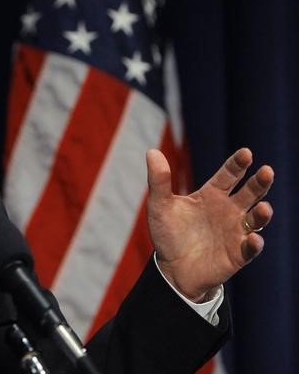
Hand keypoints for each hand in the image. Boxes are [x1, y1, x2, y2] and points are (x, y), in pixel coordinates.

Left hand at [146, 148, 273, 301]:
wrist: (172, 269)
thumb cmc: (168, 234)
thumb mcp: (160, 206)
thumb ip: (159, 180)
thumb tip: (152, 151)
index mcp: (212, 195)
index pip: (229, 175)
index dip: (238, 164)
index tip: (246, 153)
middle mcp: (228, 210)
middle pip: (250, 192)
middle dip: (259, 182)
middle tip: (267, 171)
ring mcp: (235, 232)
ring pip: (255, 219)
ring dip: (262, 214)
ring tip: (264, 207)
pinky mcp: (237, 254)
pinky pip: (250, 248)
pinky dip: (254, 243)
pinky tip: (254, 238)